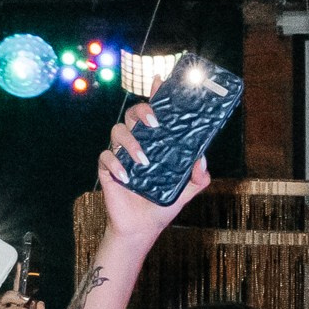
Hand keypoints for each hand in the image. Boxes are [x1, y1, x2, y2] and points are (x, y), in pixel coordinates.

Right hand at [96, 105, 209, 244]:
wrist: (142, 228)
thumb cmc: (162, 204)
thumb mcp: (187, 191)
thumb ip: (199, 176)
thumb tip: (202, 159)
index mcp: (155, 142)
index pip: (155, 112)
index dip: (156, 94)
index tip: (161, 80)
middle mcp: (137, 143)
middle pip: (133, 113)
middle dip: (142, 111)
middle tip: (154, 123)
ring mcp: (121, 155)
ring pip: (117, 131)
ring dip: (131, 142)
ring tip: (144, 160)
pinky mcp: (107, 170)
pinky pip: (105, 157)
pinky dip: (115, 163)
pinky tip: (126, 177)